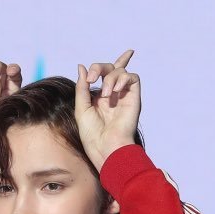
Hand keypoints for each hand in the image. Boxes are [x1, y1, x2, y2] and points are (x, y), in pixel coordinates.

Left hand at [75, 50, 140, 171]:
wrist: (106, 146)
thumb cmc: (92, 134)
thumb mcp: (81, 108)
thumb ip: (82, 87)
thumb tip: (81, 66)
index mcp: (100, 98)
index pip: (104, 75)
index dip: (100, 66)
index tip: (89, 78)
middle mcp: (113, 95)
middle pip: (111, 68)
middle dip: (100, 68)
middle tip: (92, 79)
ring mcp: (124, 96)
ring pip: (121, 71)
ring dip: (110, 78)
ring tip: (105, 95)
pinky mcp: (134, 98)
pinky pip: (133, 77)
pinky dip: (123, 79)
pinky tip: (115, 90)